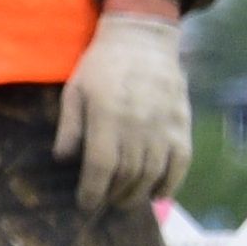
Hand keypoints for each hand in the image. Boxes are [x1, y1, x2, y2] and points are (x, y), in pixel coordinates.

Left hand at [53, 9, 189, 209]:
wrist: (143, 41)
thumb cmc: (101, 66)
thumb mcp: (75, 91)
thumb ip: (70, 126)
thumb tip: (63, 160)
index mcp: (108, 116)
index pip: (101, 165)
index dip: (92, 190)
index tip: (85, 205)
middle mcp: (139, 125)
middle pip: (127, 174)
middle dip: (113, 195)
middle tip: (103, 202)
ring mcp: (165, 125)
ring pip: (153, 173)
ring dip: (137, 193)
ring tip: (123, 201)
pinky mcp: (183, 124)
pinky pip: (181, 162)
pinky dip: (170, 183)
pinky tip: (157, 195)